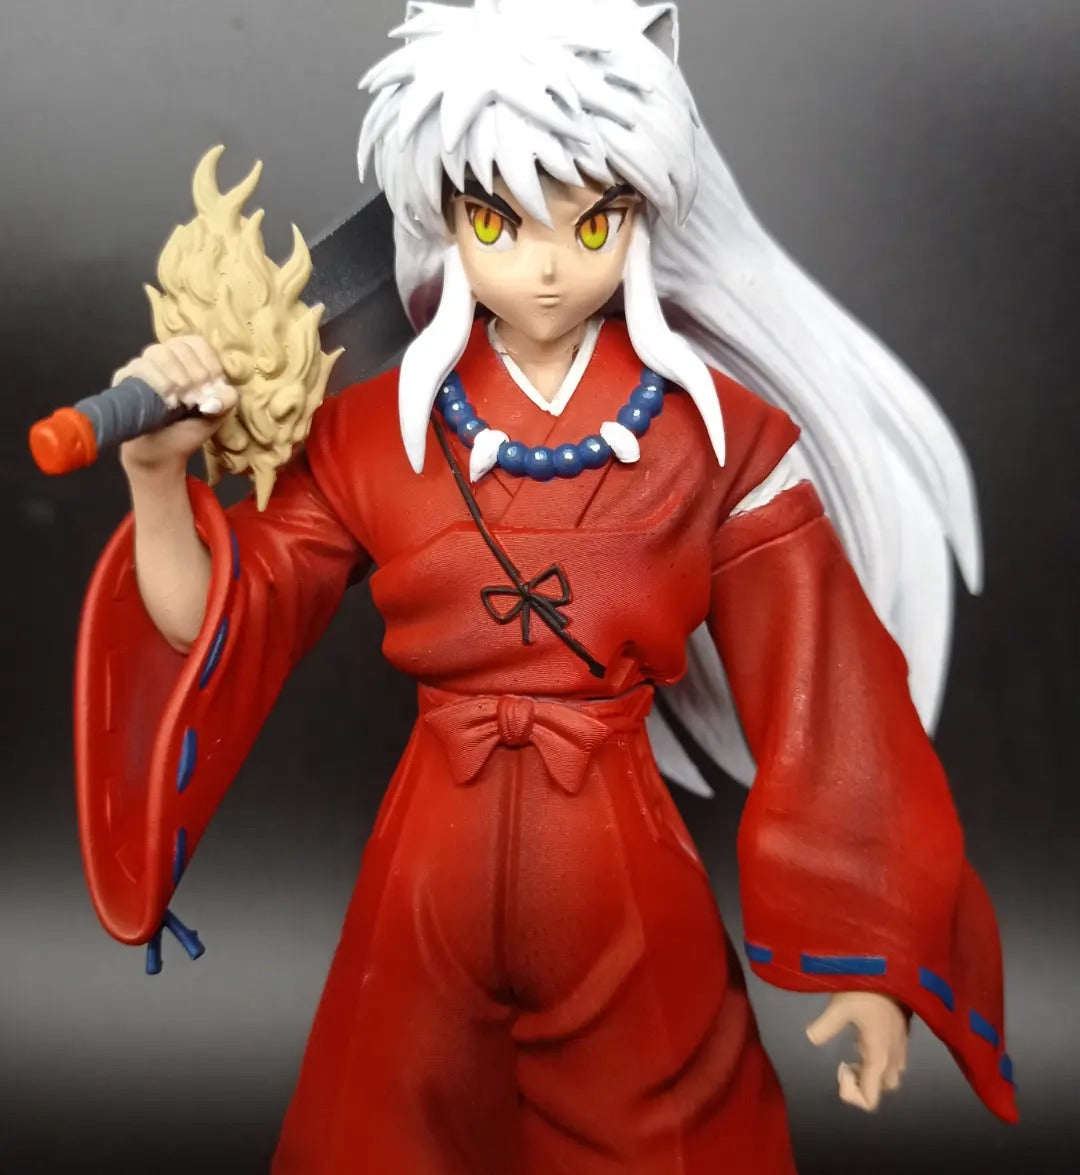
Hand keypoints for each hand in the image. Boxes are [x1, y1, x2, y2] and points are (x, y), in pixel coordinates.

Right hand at [115, 335, 237, 474]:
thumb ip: (226, 400)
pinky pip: (138, 368)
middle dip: (193, 374)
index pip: (196, 343)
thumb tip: (215, 395)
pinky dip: (157, 382)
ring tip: (182, 401)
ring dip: (175, 377)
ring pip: (158, 353)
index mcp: (187, 358)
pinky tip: (167, 402)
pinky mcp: (125, 378)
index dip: (207, 363)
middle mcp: (163, 356)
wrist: (162, 453)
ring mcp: (142, 365)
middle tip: (196, 398)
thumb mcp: (216, 416)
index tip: (211, 387)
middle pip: (178, 347)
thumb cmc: (189, 429)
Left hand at [806, 991, 908, 1110]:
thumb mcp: (839, 1007)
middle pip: (882, 1089)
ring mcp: (901, 1047)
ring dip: (871, 1071)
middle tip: (845, 1062)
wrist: (893, 967)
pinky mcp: (902, 1035)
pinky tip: (863, 1037)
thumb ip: (825, 1026)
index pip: (869, 1099)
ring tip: (853, 1050)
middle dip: (862, 1083)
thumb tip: (810, 1038)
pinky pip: (893, 1059)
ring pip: (890, 1075)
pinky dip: (877, 1058)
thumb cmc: (866, 989)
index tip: (840, 1067)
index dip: (850, 1093)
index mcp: (879, 1057)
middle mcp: (893, 1058)